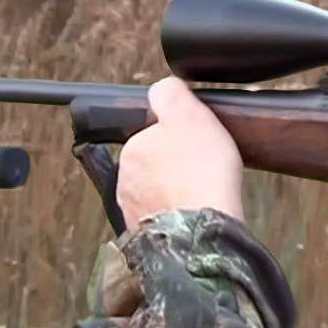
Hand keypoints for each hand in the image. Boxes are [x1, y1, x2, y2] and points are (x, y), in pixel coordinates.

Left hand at [116, 76, 246, 225]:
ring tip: (203, 193)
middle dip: (173, 166)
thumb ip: (169, 94)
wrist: (203, 231)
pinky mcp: (147, 239)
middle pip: (153, 166)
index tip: (196, 144)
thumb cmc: (200, 173)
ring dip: (175, 193)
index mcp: (132, 149)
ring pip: (157, 194)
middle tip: (203, 168)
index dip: (177, 137)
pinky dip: (179, 216)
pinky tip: (197, 213)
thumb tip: (161, 88)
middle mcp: (124, 182)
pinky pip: (164, 220)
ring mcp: (134, 212)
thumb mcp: (188, 114)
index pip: (151, 135)